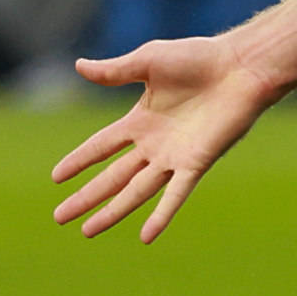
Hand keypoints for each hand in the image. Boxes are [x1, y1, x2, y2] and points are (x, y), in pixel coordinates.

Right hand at [49, 36, 280, 243]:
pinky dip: (162, 215)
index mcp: (139, 120)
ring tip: (88, 231)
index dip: (79, 161)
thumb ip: (114, 71)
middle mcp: (154, 144)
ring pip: (136, 192)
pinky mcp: (197, 164)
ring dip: (112, 212)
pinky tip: (146, 237)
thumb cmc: (199, 58)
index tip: (56, 178)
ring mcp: (174, 157)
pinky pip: (176, 195)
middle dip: (86, 198)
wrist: (240, 67)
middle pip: (112, 178)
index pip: (100, 146)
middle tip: (60, 218)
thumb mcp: (148, 61)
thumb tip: (77, 66)